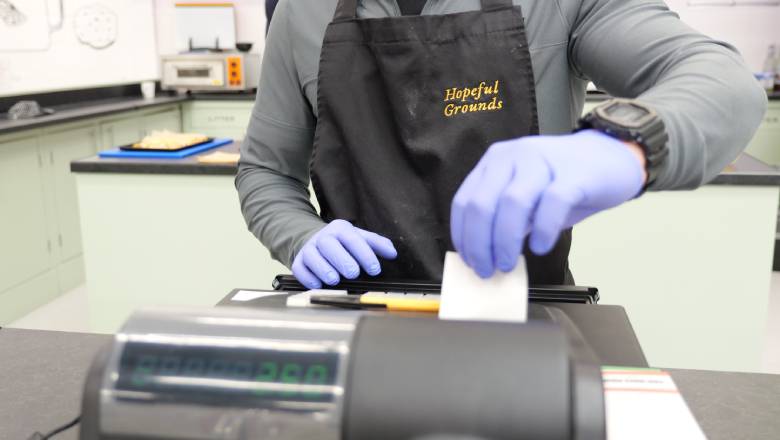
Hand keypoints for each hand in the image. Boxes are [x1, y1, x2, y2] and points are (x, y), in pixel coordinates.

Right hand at [292, 219, 397, 288]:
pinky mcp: (298, 261)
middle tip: (353, 274)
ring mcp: (309, 249)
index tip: (375, 269)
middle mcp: (323, 237)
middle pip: (329, 245)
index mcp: (340, 229)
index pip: (353, 239)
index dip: (364, 254)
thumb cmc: (342, 243)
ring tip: (335, 280)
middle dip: (342, 260)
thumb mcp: (360, 238)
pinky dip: (308, 277)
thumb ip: (377, 244)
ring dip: (324, 269)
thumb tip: (392, 253)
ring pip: (312, 256)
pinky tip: (318, 284)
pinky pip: (299, 269)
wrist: (315, 240)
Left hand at [451, 129, 645, 277]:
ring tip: (509, 264)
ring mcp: (543, 162)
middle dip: (480, 244)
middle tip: (487, 269)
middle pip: (482, 204)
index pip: (464, 201)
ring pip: (512, 204)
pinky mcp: (574, 174)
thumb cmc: (565, 182)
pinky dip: (542, 230)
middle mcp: (514, 157)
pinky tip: (540, 247)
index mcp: (495, 162)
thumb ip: (505, 219)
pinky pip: (552, 203)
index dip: (462, 236)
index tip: (469, 261)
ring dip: (505, 241)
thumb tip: (484, 254)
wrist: (612, 156)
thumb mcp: (527, 198)